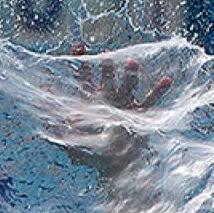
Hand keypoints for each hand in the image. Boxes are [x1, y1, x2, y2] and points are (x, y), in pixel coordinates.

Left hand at [46, 44, 174, 181]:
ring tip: (132, 63)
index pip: (83, 76)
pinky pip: (150, 102)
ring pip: (128, 86)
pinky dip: (159, 91)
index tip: (78, 45)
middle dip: (106, 68)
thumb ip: (57, 129)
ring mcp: (125, 105)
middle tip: (106, 57)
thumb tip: (46, 118)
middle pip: (106, 79)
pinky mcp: (139, 116)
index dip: (80, 61)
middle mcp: (108, 99)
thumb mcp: (70, 142)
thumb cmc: (91, 155)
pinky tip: (167, 79)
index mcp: (90, 101)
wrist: (114, 166)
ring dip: (130, 76)